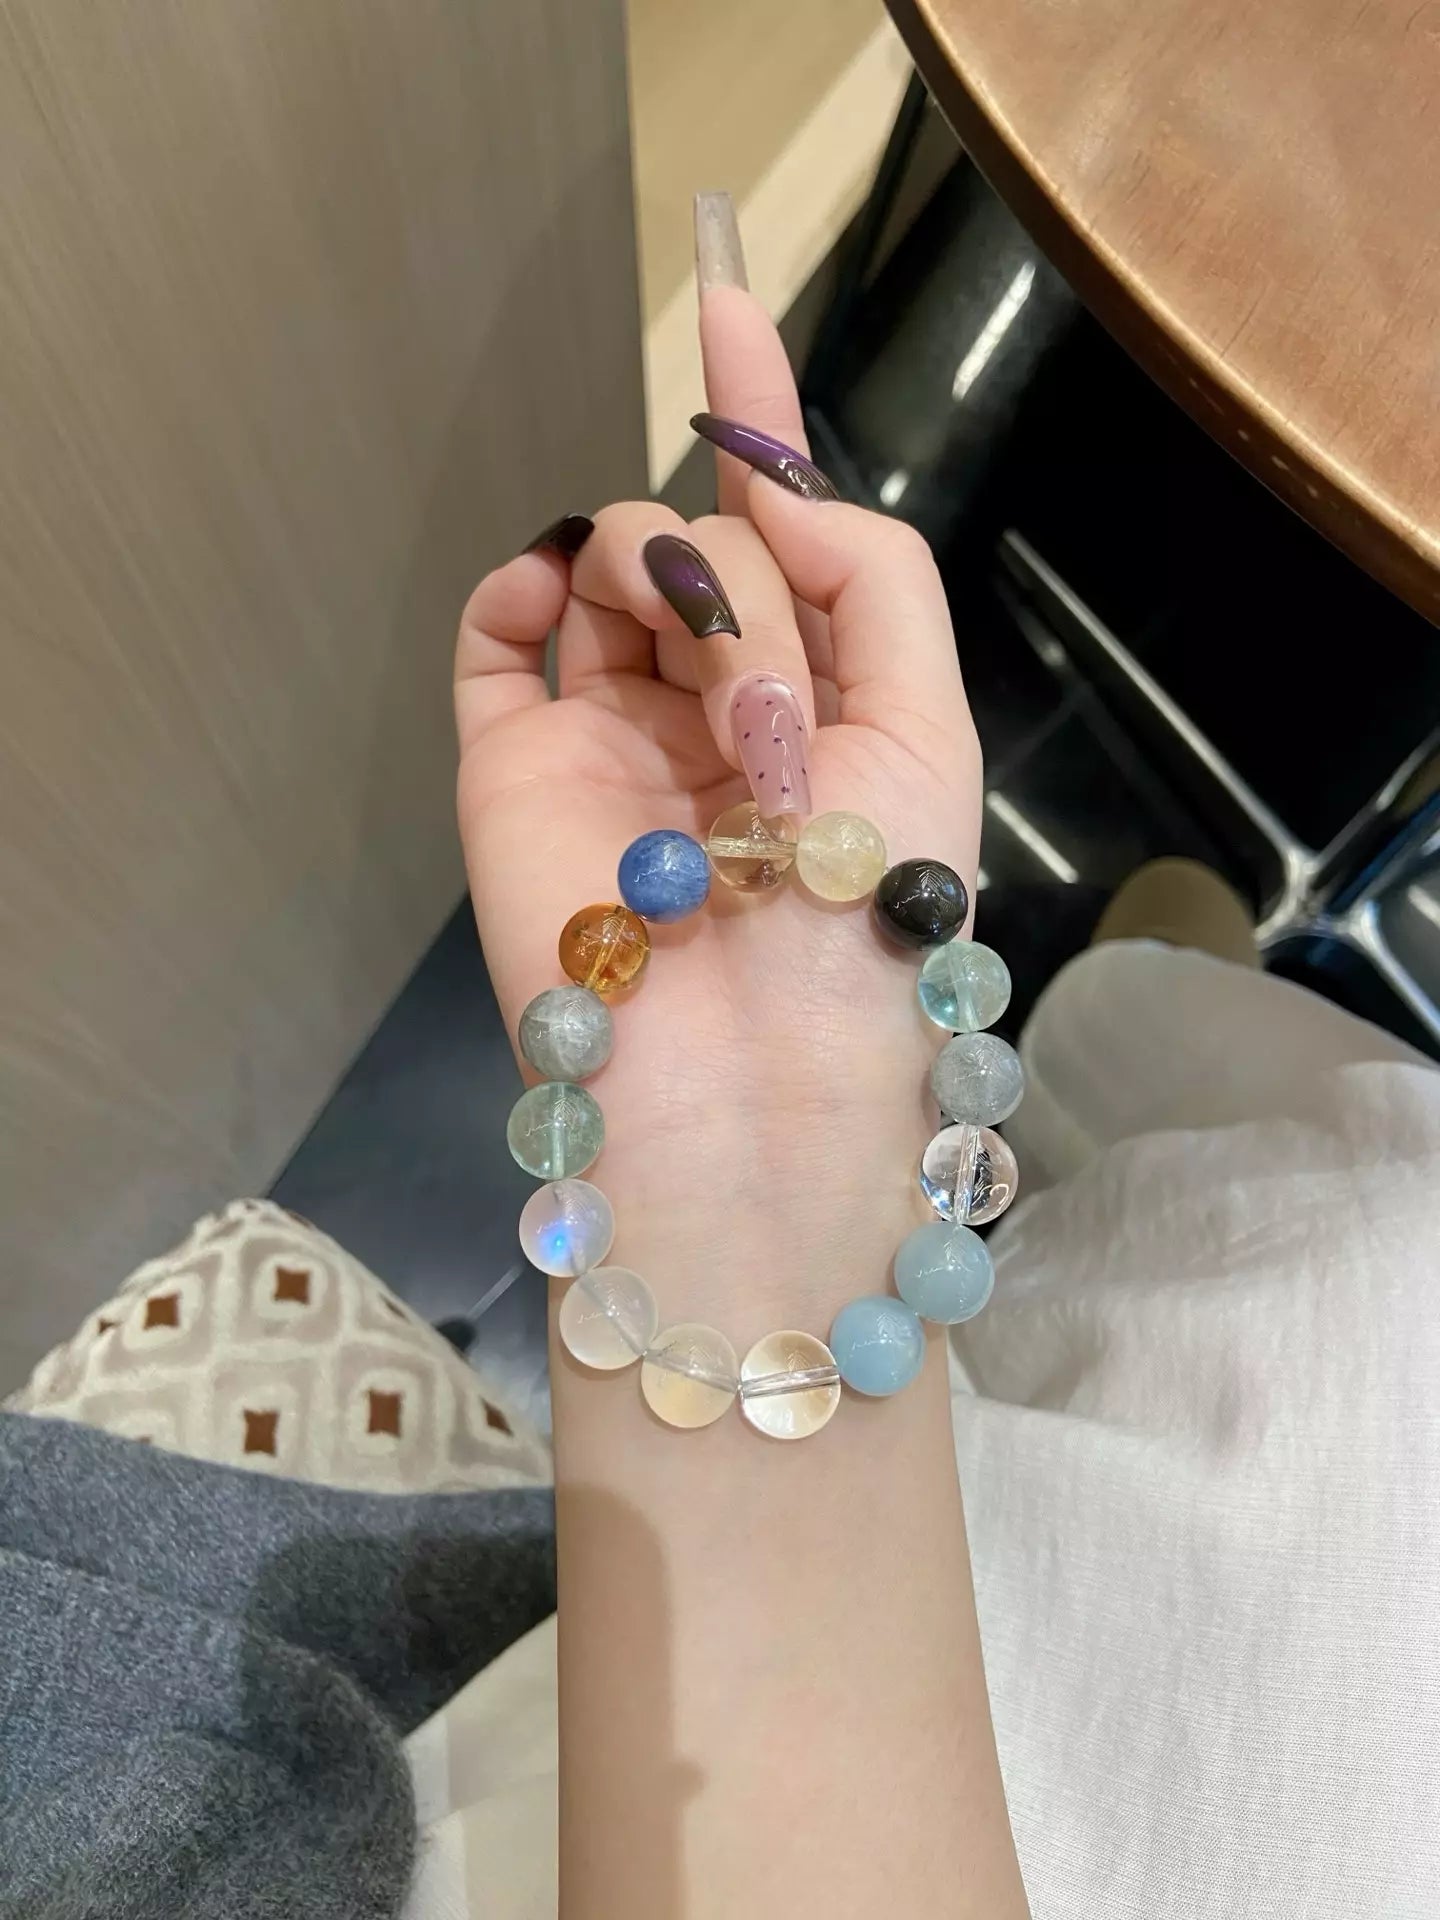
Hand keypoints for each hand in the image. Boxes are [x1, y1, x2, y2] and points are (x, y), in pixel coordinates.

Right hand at [454, 288, 980, 1324]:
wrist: (750, 1083)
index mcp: (814, 699)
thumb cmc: (864, 924)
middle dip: (751, 589)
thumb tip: (773, 498)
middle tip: (772, 722)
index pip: (775, 529)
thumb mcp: (930, 737)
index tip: (726, 299)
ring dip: (680, 602)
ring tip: (717, 733)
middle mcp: (705, 703)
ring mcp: (605, 727)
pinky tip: (558, 598)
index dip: (756, 412)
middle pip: (711, 541)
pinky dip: (523, 582)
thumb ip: (876, 580)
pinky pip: (498, 628)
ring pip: (620, 561)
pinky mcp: (514, 759)